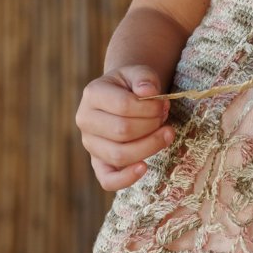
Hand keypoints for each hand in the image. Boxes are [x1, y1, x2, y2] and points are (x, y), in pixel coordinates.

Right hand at [75, 66, 174, 190]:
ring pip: (119, 155)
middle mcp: (85, 120)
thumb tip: (149, 91)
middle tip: (165, 117)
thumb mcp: (138, 72)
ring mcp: (90, 144)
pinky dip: (126, 178)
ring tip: (167, 134)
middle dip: (152, 125)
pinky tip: (144, 168)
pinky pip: (107, 180)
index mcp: (92, 94)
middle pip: (122, 131)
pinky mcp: (98, 163)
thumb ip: (144, 77)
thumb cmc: (132, 85)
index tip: (164, 104)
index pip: (124, 105)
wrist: (123, 96)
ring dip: (149, 146)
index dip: (150, 107)